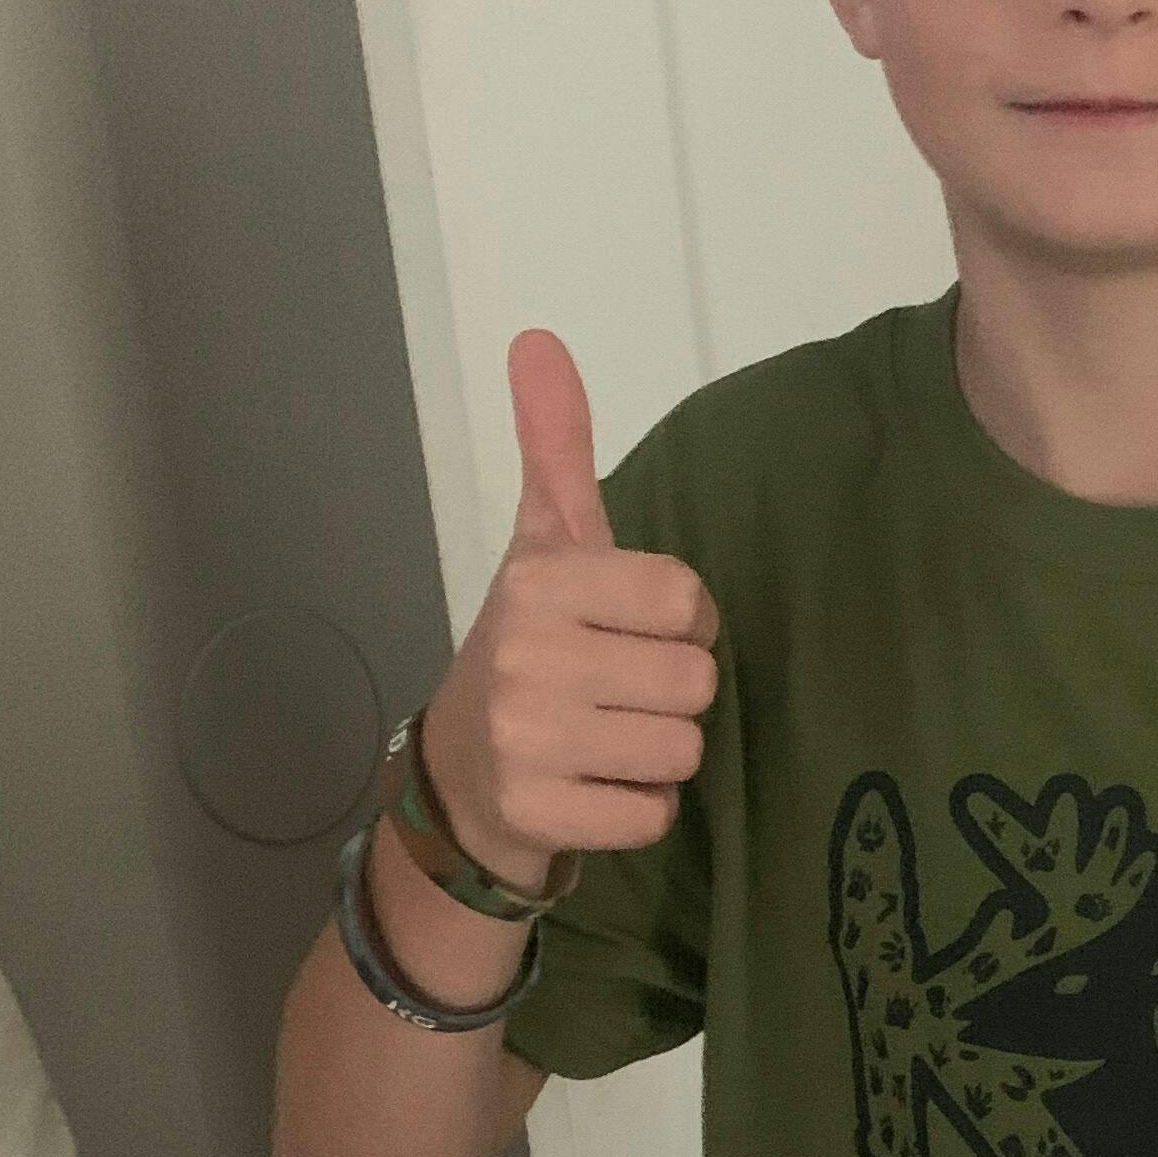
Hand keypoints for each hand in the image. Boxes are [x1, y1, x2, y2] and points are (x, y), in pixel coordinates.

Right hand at [419, 328, 720, 881]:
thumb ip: (556, 449)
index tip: (634, 633)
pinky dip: (637, 811)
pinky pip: (653, 817)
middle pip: (695, 683)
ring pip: (681, 751)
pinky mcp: (539, 814)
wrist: (462, 773)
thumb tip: (539, 340)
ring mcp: (529, 742)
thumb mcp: (544, 546)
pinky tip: (593, 787)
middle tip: (618, 693)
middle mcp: (529, 657)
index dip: (681, 624)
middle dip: (671, 695)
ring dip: (658, 755)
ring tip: (605, 740)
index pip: (688, 603)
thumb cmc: (530, 649)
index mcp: (542, 582)